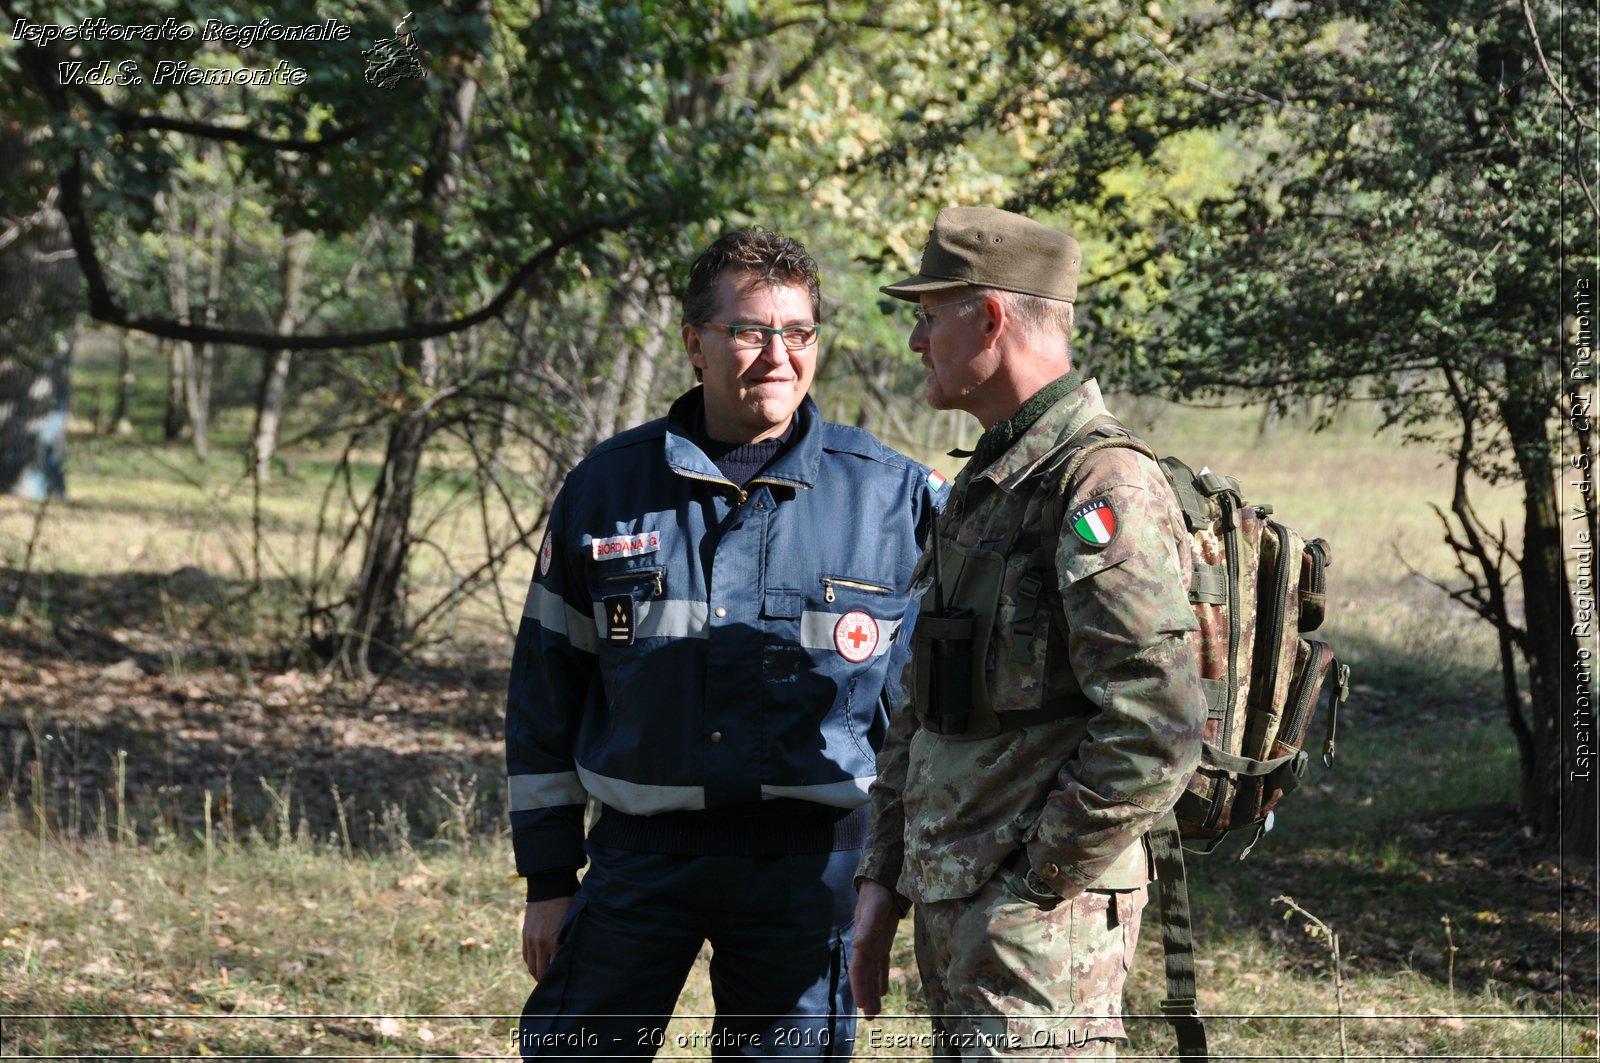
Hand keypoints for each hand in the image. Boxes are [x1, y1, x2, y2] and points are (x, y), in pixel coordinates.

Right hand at [521, 897, 572, 980]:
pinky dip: (531, 964)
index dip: (560, 978)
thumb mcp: (574, 921)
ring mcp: (531, 940)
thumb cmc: (568, 901)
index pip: (556, 969)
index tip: (567, 983)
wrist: (549, 886)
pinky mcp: (525, 934)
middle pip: (542, 972)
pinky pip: (526, 956)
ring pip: (532, 967)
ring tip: (546, 979)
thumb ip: (573, 939)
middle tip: (555, 986)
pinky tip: (538, 966)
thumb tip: (579, 952)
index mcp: (555, 942)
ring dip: (538, 975)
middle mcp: (541, 944)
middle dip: (548, 981)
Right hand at [848, 881, 901, 1019]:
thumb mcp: (873, 910)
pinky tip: (883, 992)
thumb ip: (866, 927)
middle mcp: (865, 948)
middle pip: (864, 976)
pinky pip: (882, 965)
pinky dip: (881, 979)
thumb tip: (858, 945)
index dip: (858, 987)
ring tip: (875, 1012)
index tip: (861, 1005)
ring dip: (873, 992)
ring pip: (872, 974)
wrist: (882, 884)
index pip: (857, 970)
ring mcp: (874, 946)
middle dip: (866, 996)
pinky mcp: (883, 943)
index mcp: (861, 942)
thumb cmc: (876, 896)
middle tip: (871, 1018)